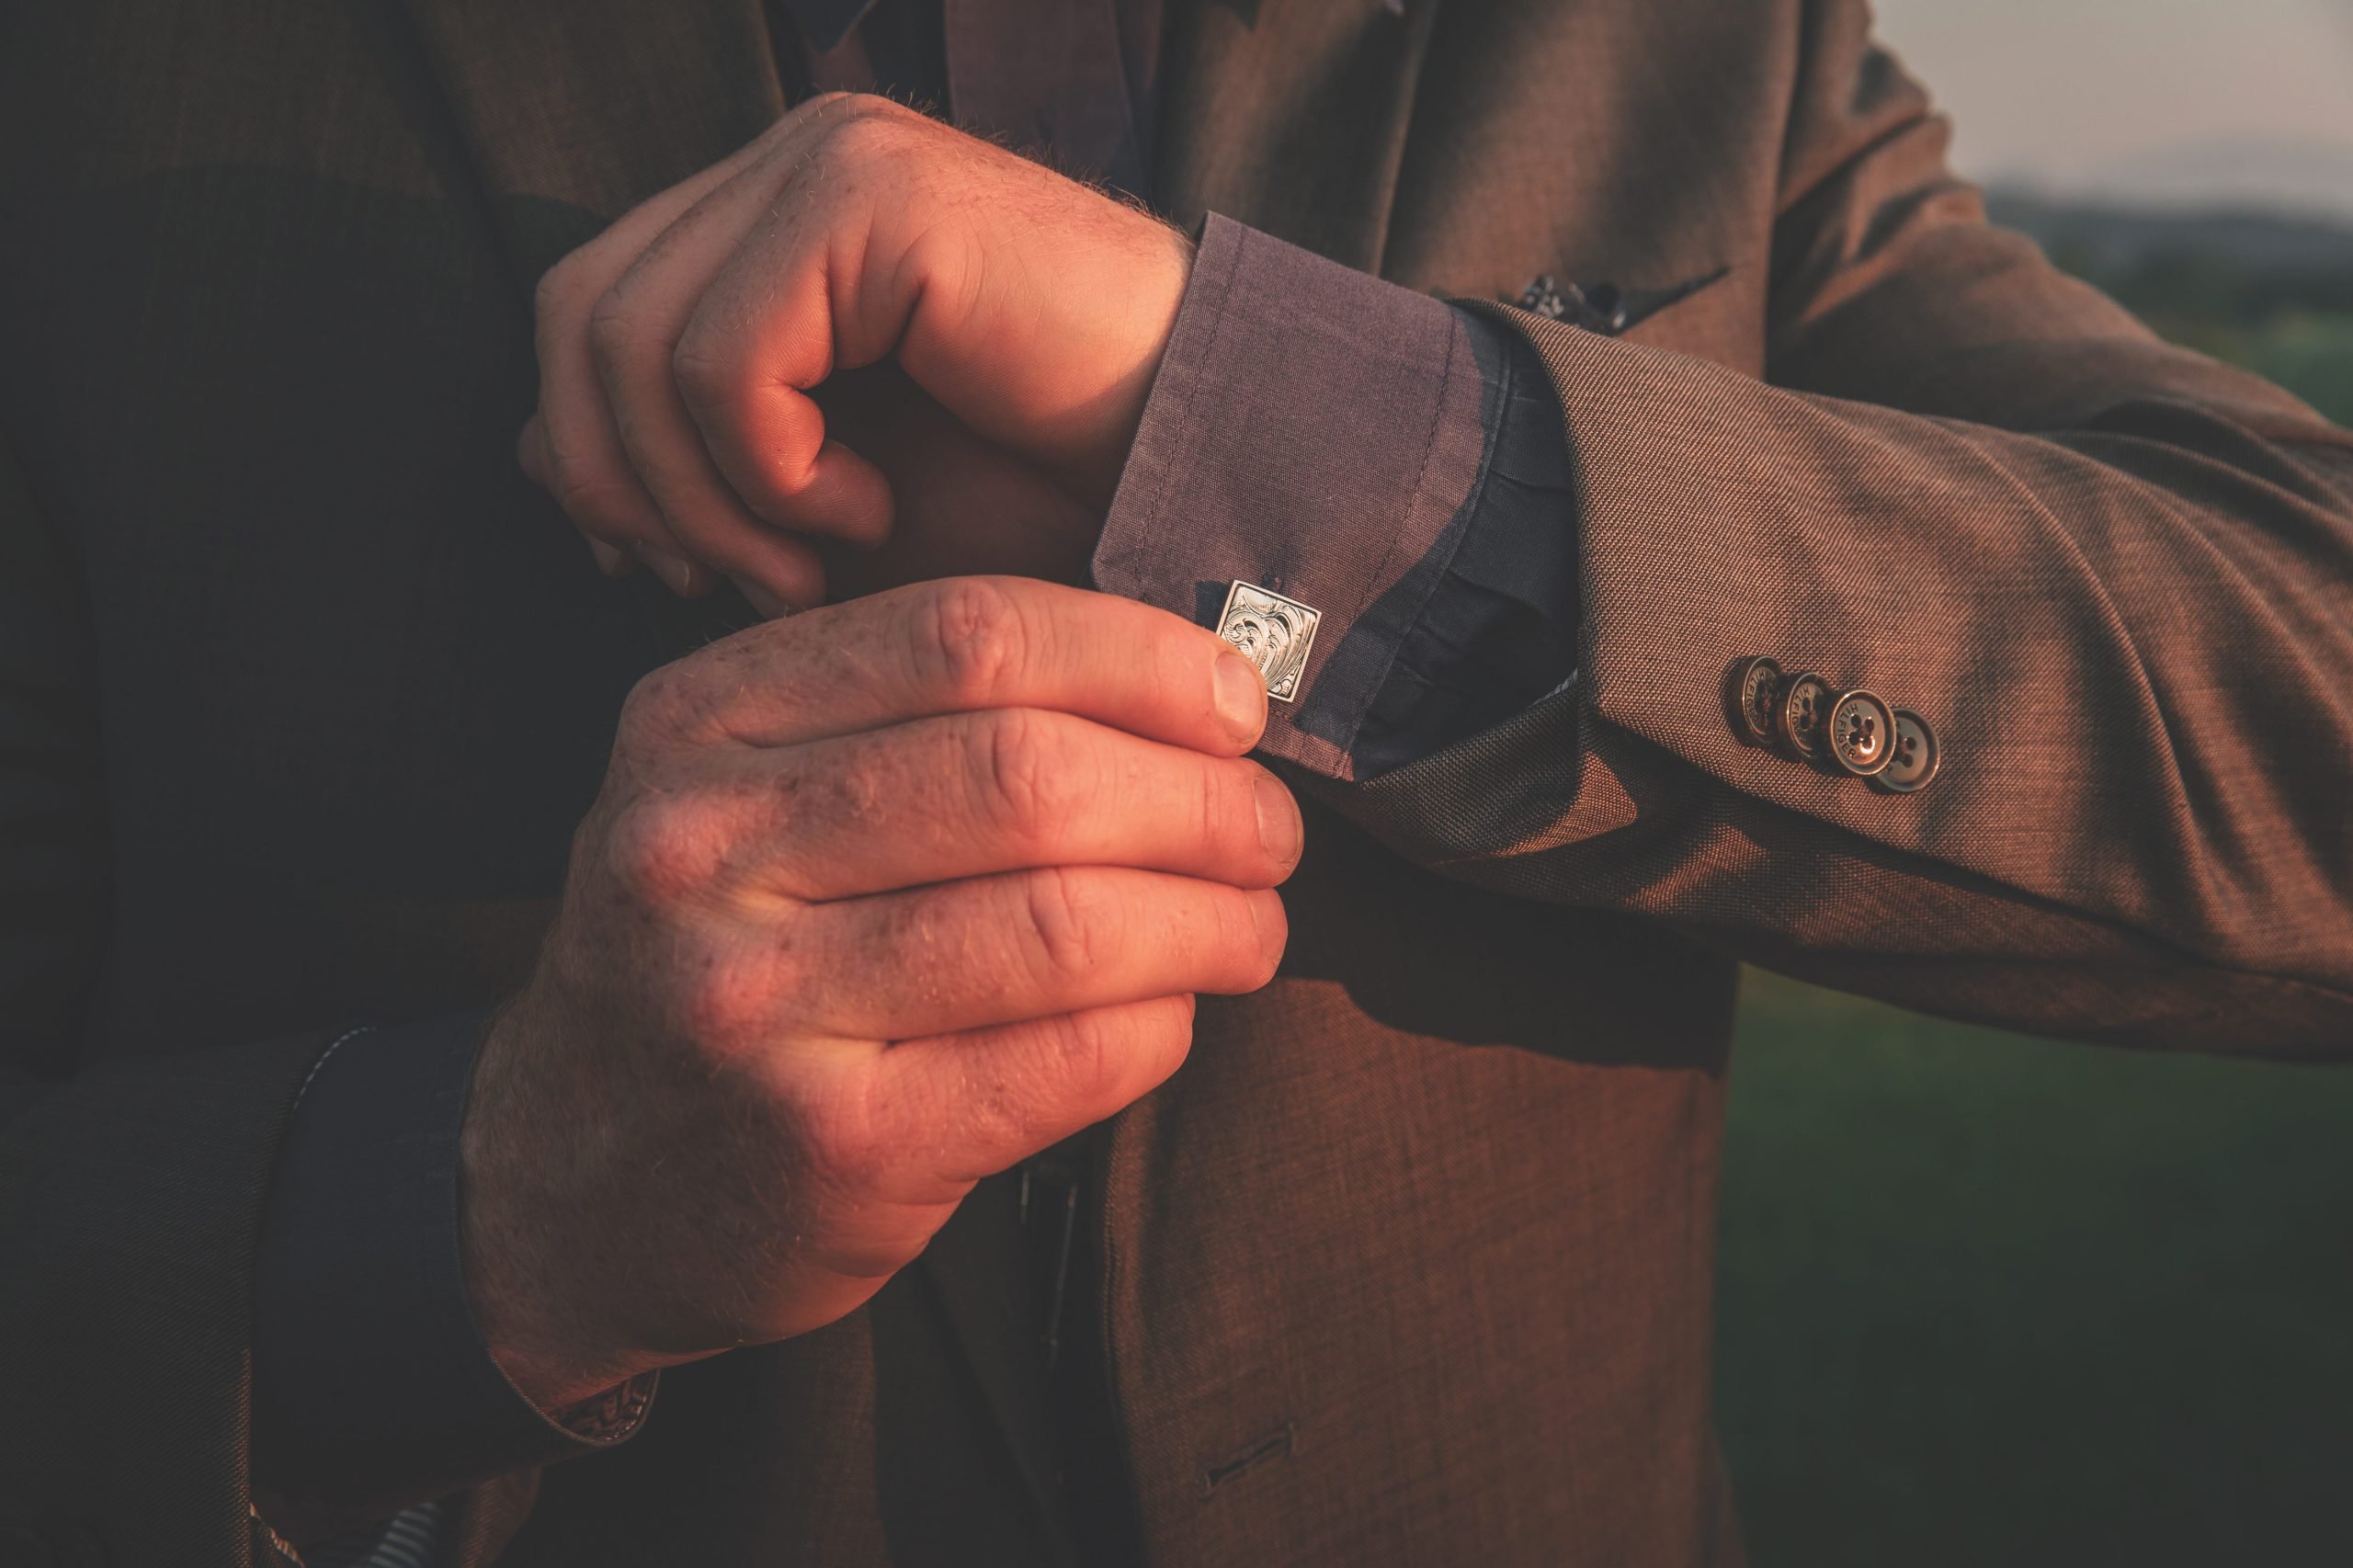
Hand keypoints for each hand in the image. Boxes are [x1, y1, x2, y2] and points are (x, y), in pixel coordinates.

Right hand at [459, 578, 1295, 1409]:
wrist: (567, 1184)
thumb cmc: (715, 961)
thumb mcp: (741, 795)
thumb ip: (909, 719)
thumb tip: (1187, 688)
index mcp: (698, 723)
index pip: (967, 634)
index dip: (1139, 658)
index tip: (1232, 704)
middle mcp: (704, 847)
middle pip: (1029, 774)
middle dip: (1201, 798)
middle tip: (1267, 831)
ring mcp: (758, 1003)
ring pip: (1068, 922)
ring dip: (1212, 919)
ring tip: (1250, 925)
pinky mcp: (833, 1143)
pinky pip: (1070, 1057)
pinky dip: (1162, 1025)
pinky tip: (1173, 1013)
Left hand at [518, 93, 1193, 610]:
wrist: (1201, 472)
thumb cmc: (1036, 495)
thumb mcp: (824, 501)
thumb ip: (682, 461)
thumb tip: (528, 452)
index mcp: (774, 214)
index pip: (584, 309)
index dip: (588, 452)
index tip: (664, 570)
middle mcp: (792, 162)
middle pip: (577, 317)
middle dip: (627, 486)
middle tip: (739, 582)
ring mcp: (830, 163)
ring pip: (631, 342)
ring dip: (709, 499)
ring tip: (819, 560)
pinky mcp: (872, 200)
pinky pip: (726, 358)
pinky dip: (774, 473)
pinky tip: (867, 508)